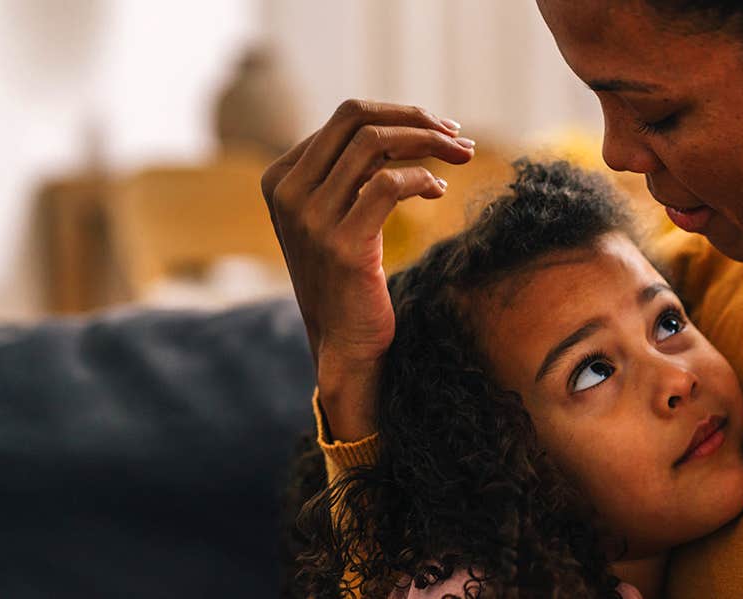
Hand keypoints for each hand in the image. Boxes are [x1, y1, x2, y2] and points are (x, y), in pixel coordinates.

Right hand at [261, 99, 473, 438]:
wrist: (344, 343)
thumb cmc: (348, 277)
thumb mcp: (338, 215)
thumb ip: (353, 171)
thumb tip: (407, 126)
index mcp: (280, 178)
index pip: (345, 117)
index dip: (399, 115)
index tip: (440, 130)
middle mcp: (287, 192)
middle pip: (357, 118)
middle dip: (415, 118)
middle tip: (458, 135)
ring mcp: (310, 218)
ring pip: (375, 144)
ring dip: (429, 143)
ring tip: (462, 155)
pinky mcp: (342, 244)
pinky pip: (389, 184)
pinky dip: (423, 179)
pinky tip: (439, 192)